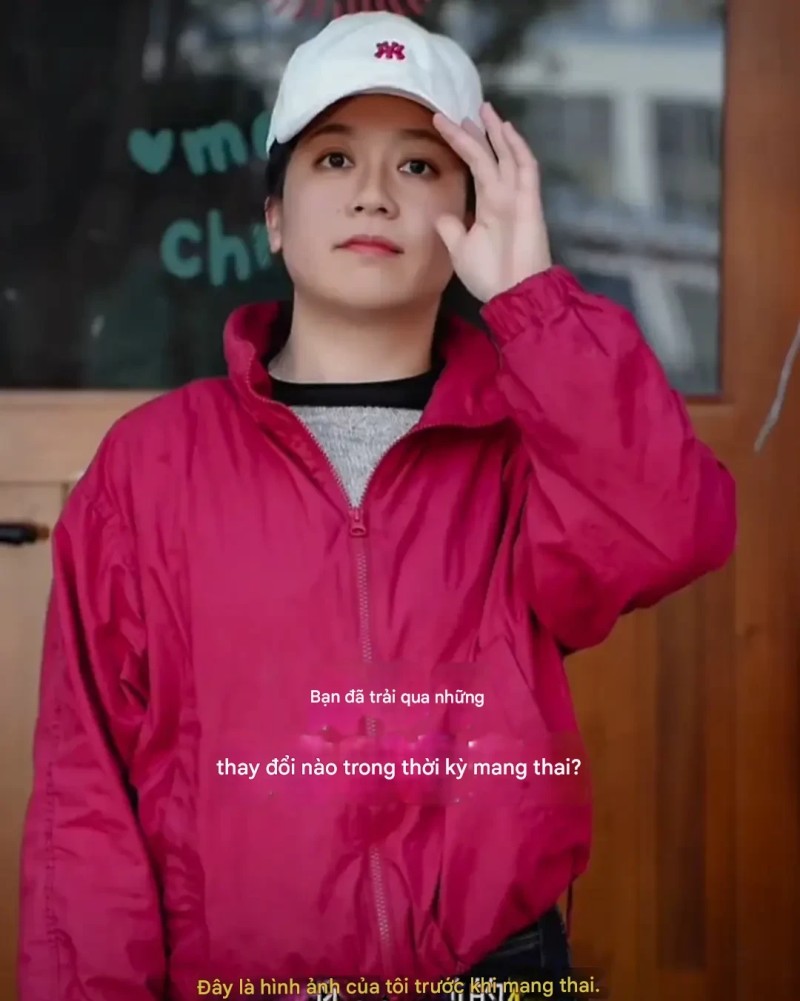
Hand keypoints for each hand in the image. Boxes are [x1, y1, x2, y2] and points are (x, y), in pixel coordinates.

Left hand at [432, 102, 551, 302]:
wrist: (512, 293)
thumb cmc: (490, 276)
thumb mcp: (460, 250)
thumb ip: (452, 230)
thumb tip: (441, 215)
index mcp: (488, 206)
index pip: (474, 167)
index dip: (460, 145)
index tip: (441, 126)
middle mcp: (503, 197)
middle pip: (489, 156)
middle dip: (475, 133)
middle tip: (460, 111)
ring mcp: (517, 197)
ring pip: (506, 156)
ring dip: (496, 132)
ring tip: (483, 109)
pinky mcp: (529, 202)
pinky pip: (525, 168)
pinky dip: (517, 148)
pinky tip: (506, 129)